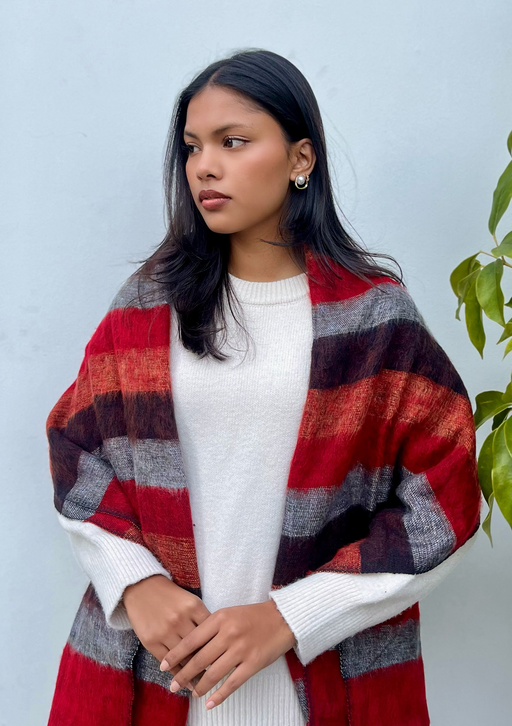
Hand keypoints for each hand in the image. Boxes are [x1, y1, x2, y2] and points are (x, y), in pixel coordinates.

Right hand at [123, 574, 211, 689]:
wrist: (142, 587)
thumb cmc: (170, 596)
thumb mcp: (190, 601)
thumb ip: (202, 618)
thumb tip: (216, 642)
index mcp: (194, 606)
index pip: (211, 633)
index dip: (219, 649)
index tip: (224, 662)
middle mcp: (180, 619)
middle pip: (199, 647)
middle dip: (209, 665)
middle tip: (216, 679)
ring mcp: (165, 631)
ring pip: (184, 658)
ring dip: (193, 674)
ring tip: (201, 686)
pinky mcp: (151, 641)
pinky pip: (168, 662)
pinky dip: (177, 673)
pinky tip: (184, 683)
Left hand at [159, 599, 296, 709]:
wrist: (282, 618)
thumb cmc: (252, 616)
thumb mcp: (228, 613)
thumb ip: (209, 628)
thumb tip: (189, 649)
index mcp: (220, 618)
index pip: (191, 640)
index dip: (175, 655)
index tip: (163, 665)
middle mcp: (228, 634)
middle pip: (199, 659)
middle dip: (183, 675)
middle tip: (172, 685)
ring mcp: (241, 649)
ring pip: (213, 674)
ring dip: (199, 687)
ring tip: (190, 693)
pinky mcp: (253, 663)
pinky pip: (232, 683)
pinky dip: (219, 696)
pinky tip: (210, 703)